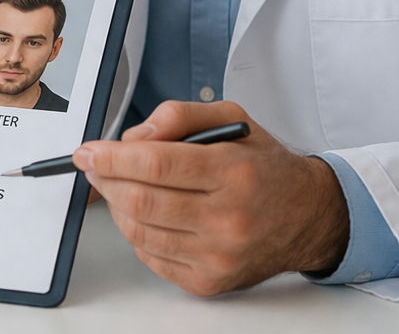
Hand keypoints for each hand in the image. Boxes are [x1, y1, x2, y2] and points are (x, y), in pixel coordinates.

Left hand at [74, 101, 348, 295]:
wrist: (309, 216)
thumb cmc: (265, 166)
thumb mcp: (230, 118)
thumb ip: (177, 115)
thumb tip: (132, 138)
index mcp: (234, 172)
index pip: (156, 164)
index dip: (111, 157)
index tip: (89, 151)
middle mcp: (228, 219)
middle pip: (141, 201)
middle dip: (105, 180)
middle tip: (94, 166)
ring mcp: (219, 256)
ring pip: (139, 231)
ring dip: (116, 206)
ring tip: (119, 187)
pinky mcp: (210, 281)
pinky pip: (151, 257)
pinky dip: (136, 233)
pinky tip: (143, 213)